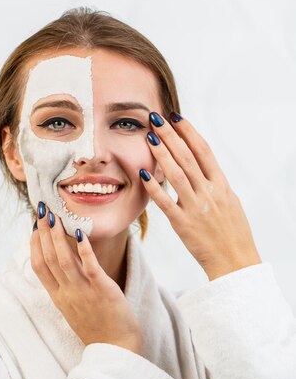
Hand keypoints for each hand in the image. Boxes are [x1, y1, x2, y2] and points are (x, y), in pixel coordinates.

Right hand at [31, 202, 142, 353]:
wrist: (116, 350)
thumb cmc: (97, 328)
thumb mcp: (72, 309)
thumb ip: (65, 287)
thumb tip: (60, 266)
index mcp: (58, 297)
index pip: (39, 266)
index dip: (34, 244)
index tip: (33, 226)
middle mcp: (67, 292)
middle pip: (48, 258)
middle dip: (43, 232)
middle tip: (41, 210)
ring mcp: (84, 291)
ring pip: (64, 259)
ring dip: (57, 235)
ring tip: (54, 215)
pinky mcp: (103, 290)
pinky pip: (91, 267)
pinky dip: (84, 250)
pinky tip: (79, 233)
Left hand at [140, 112, 261, 279]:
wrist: (235, 261)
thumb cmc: (232, 232)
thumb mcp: (229, 201)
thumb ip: (214, 183)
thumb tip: (202, 166)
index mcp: (222, 185)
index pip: (203, 151)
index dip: (188, 132)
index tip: (175, 117)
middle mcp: (209, 192)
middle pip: (187, 157)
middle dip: (170, 135)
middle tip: (155, 118)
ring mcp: (196, 207)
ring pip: (176, 174)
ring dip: (161, 154)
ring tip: (149, 137)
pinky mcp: (183, 223)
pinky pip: (166, 202)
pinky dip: (154, 187)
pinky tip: (143, 174)